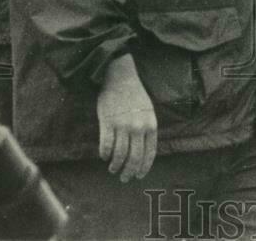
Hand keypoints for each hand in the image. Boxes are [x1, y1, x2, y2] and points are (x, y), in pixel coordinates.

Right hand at [97, 54, 157, 182]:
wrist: (120, 78)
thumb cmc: (135, 96)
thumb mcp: (148, 112)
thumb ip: (147, 130)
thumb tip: (143, 153)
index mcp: (151, 125)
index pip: (149, 153)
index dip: (143, 167)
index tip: (138, 176)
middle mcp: (138, 127)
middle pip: (134, 158)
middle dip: (129, 172)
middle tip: (124, 178)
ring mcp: (123, 126)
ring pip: (119, 155)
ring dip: (115, 166)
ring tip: (113, 169)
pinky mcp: (108, 123)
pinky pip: (106, 145)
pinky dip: (105, 154)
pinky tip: (104, 157)